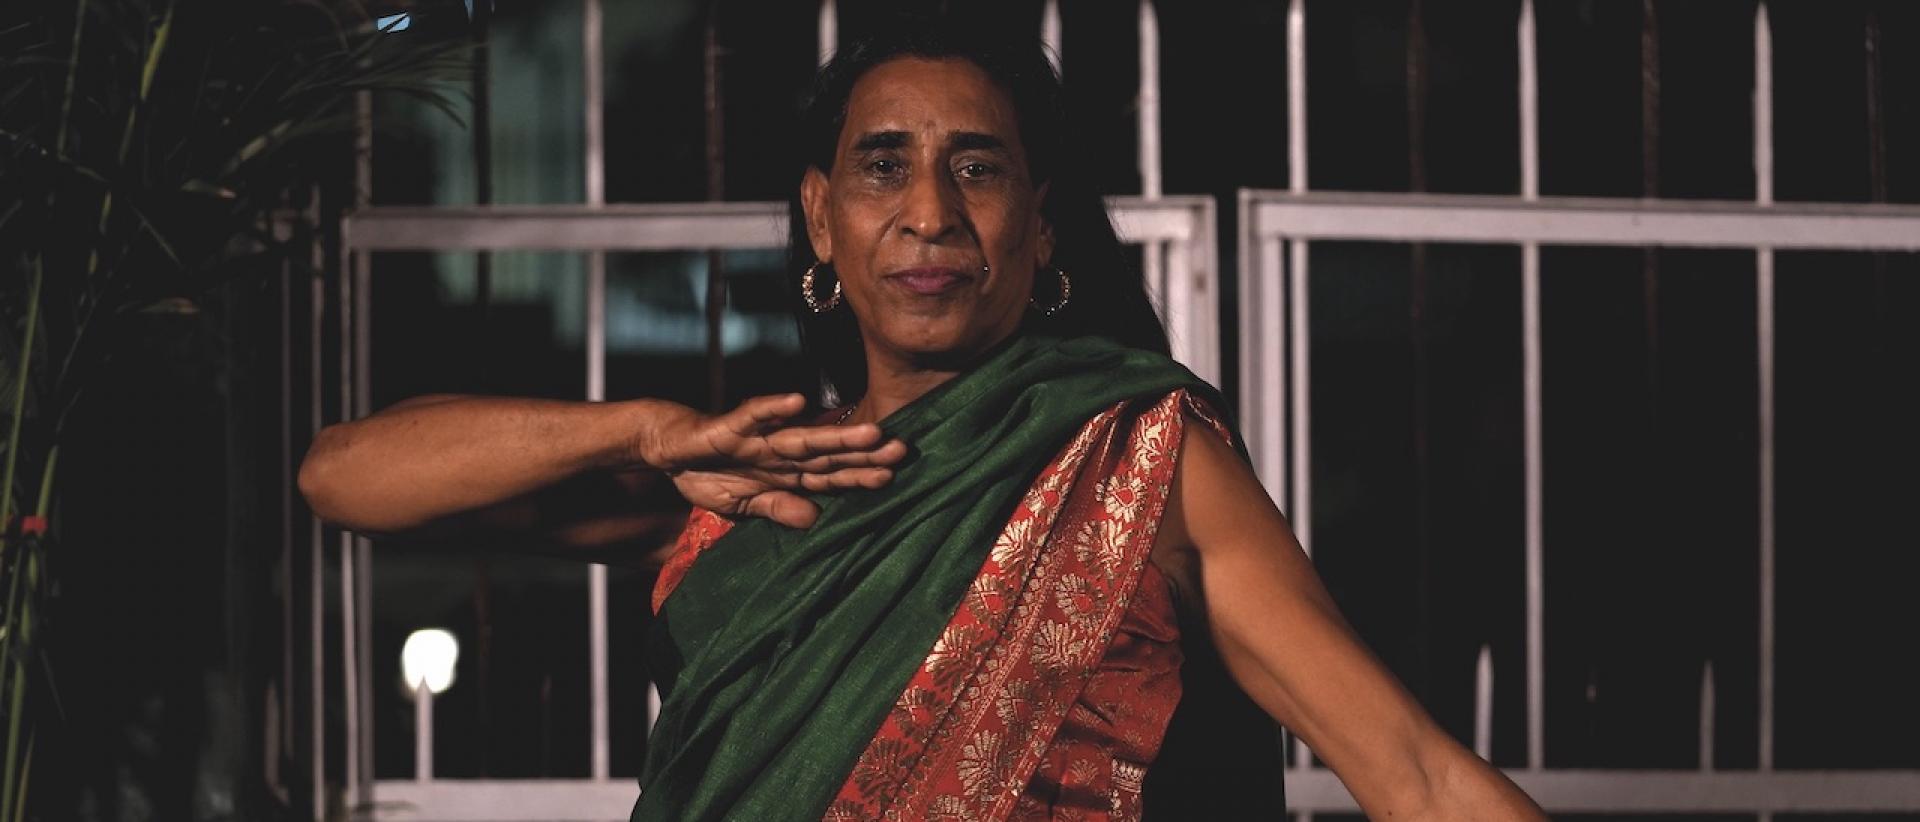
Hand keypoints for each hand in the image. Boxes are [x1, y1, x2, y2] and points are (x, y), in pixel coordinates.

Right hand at [640, 393, 906, 528]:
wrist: (667, 449)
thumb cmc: (708, 475)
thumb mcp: (742, 506)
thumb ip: (777, 510)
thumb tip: (815, 521)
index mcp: (786, 474)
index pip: (830, 477)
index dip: (860, 477)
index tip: (892, 477)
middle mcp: (780, 454)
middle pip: (829, 455)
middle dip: (864, 454)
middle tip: (902, 449)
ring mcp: (758, 439)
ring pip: (803, 437)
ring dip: (836, 435)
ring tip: (871, 432)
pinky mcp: (730, 427)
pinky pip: (752, 416)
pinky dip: (772, 409)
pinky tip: (797, 402)